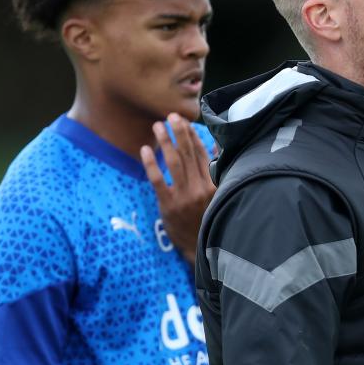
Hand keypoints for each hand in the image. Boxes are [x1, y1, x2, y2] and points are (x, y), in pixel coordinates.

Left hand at [141, 113, 215, 264]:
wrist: (199, 248)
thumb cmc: (208, 218)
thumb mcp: (218, 195)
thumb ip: (217, 171)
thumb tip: (216, 146)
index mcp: (214, 184)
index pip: (202, 153)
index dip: (192, 136)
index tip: (184, 121)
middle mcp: (200, 188)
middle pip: (188, 154)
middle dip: (179, 132)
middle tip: (171, 115)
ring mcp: (184, 197)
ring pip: (174, 162)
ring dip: (166, 142)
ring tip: (158, 126)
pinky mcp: (169, 205)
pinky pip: (158, 180)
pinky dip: (152, 163)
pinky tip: (146, 150)